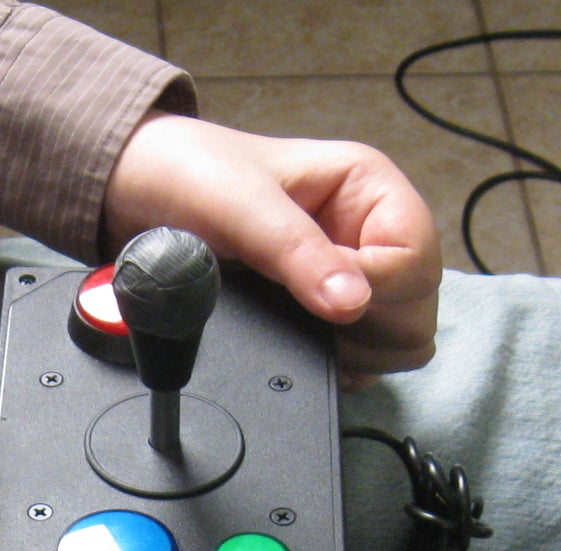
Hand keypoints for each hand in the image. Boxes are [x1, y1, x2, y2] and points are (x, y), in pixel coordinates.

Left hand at [101, 112, 441, 386]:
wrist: (142, 196)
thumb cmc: (193, 176)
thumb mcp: (242, 205)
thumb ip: (296, 252)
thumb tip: (351, 303)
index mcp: (371, 192)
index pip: (417, 259)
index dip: (378, 287)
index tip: (324, 294)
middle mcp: (373, 237)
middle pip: (418, 309)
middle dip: (369, 325)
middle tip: (307, 311)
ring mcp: (354, 281)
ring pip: (398, 343)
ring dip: (354, 349)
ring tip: (296, 323)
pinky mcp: (329, 317)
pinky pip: (363, 361)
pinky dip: (337, 365)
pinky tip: (296, 343)